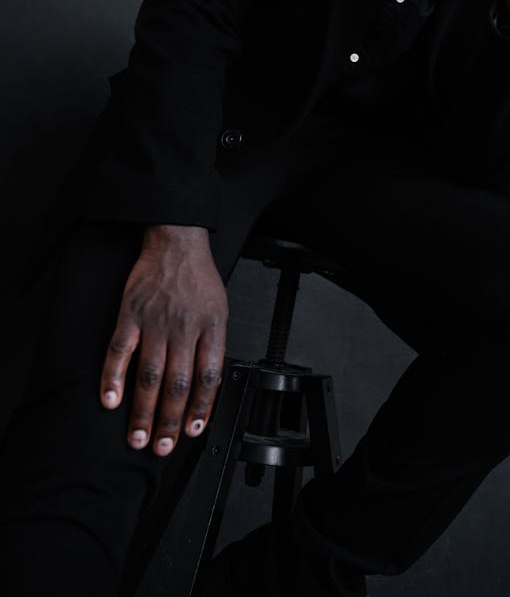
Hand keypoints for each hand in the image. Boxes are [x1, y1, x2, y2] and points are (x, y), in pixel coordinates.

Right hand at [100, 225, 227, 455]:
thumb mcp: (219, 310)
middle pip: (178, 383)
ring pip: (149, 374)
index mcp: (211, 326)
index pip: (208, 376)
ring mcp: (155, 320)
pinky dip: (112, 377)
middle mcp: (184, 327)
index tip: (192, 431)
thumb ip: (213, 346)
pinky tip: (109, 400)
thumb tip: (207, 387)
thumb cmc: (198, 278)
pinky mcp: (131, 313)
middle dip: (169, 421)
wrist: (177, 242)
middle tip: (161, 448)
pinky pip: (119, 349)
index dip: (200, 408)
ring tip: (138, 436)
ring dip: (142, 410)